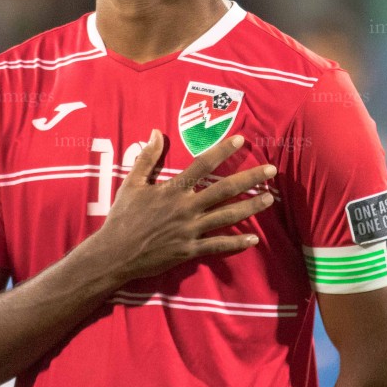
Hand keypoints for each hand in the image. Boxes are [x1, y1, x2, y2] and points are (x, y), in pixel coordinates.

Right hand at [86, 129, 276, 283]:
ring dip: (251, 207)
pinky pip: (217, 246)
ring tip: (270, 198)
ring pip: (227, 216)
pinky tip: (253, 239)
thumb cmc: (122, 217)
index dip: (223, 151)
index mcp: (173, 190)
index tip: (242, 140)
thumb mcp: (132, 183)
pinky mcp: (189, 251)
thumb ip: (147, 157)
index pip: (203, 165)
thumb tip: (156, 132)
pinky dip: (236, 243)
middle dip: (250, 178)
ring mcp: (190, 230)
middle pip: (224, 189)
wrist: (114, 254)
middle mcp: (186, 208)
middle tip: (271, 170)